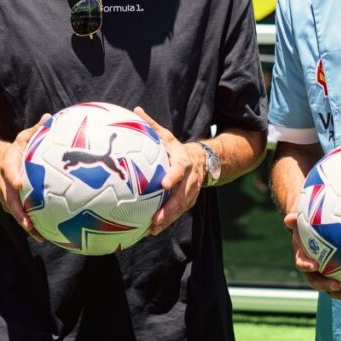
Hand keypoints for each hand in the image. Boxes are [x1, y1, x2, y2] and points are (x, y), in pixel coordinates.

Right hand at [0, 114, 48, 242]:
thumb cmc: (18, 149)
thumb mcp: (24, 137)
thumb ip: (36, 129)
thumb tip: (48, 116)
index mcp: (8, 165)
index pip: (8, 172)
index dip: (12, 178)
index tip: (19, 184)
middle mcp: (5, 183)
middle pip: (8, 200)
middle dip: (17, 211)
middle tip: (28, 222)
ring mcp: (7, 196)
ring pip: (14, 212)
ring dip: (25, 224)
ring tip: (39, 235)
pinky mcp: (13, 205)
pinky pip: (21, 216)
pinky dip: (31, 227)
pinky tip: (47, 237)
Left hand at [136, 107, 202, 235]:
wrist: (204, 161)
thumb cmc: (177, 149)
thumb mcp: (167, 136)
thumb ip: (152, 125)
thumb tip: (136, 109)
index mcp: (184, 162)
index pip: (180, 170)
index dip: (174, 177)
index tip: (164, 184)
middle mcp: (190, 179)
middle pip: (182, 196)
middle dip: (170, 209)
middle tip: (155, 219)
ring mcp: (191, 193)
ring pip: (181, 209)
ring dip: (167, 220)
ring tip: (151, 230)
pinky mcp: (189, 202)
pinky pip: (178, 213)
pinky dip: (166, 222)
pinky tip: (150, 231)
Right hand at [284, 212, 340, 301]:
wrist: (314, 235)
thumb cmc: (307, 228)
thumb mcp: (301, 223)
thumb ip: (295, 221)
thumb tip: (288, 219)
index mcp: (303, 258)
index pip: (302, 264)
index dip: (306, 266)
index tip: (314, 265)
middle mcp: (313, 271)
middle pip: (317, 282)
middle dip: (326, 286)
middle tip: (337, 286)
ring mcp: (326, 275)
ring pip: (332, 289)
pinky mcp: (338, 277)